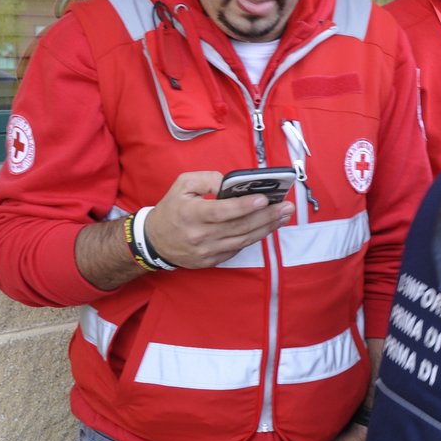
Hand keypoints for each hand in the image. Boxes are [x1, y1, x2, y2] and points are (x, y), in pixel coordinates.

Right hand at [144, 171, 294, 268]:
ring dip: (267, 227)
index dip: (244, 206)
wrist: (155, 241)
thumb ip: (209, 179)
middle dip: (266, 216)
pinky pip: (238, 248)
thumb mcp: (183, 184)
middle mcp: (199, 235)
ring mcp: (206, 251)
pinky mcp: (212, 261)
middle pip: (239, 226)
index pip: (222, 211)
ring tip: (283, 215)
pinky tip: (267, 227)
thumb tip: (232, 184)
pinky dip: (254, 237)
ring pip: (243, 239)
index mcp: (190, 214)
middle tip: (286, 207)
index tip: (264, 198)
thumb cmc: (172, 209)